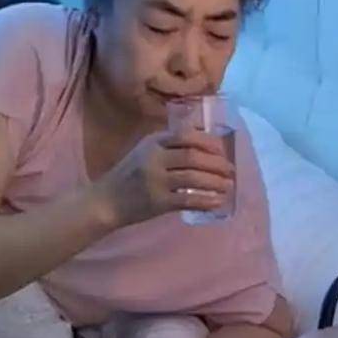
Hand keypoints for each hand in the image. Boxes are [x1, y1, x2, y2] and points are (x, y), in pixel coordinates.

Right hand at [90, 129, 234, 227]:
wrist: (106, 200)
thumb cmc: (129, 174)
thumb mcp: (144, 151)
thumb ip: (168, 145)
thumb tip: (204, 141)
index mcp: (153, 142)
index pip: (185, 135)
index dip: (208, 142)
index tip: (222, 150)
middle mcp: (154, 158)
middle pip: (193, 156)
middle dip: (216, 163)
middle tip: (231, 170)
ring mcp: (156, 181)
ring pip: (193, 177)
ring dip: (215, 182)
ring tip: (228, 185)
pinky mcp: (158, 202)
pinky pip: (188, 199)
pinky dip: (206, 200)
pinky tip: (217, 202)